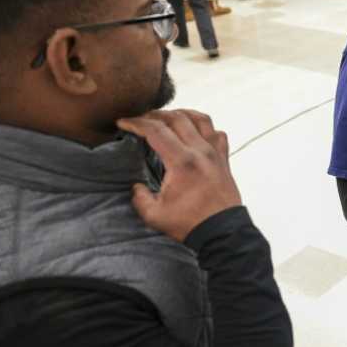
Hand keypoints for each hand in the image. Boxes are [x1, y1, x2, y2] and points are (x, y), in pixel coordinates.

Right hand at [117, 110, 241, 242]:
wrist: (222, 232)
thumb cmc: (190, 223)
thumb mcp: (154, 215)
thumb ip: (139, 197)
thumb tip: (136, 186)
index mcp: (182, 161)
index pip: (156, 131)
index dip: (136, 123)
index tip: (123, 122)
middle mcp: (201, 151)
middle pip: (177, 118)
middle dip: (155, 115)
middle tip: (141, 119)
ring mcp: (215, 153)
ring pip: (201, 119)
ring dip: (181, 114)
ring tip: (166, 117)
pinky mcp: (224, 159)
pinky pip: (217, 133)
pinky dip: (204, 126)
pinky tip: (194, 131)